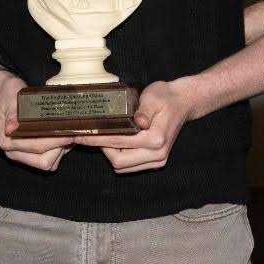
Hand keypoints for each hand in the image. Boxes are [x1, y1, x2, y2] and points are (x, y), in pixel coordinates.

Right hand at [0, 70, 73, 170]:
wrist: (5, 92)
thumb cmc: (8, 95)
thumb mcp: (10, 99)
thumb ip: (12, 114)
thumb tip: (11, 128)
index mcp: (7, 142)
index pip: (35, 148)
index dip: (54, 141)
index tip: (68, 132)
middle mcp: (14, 152)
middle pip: (44, 161)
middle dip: (60, 147)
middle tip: (72, 131)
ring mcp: (24, 154)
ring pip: (50, 161)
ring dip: (62, 148)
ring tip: (69, 131)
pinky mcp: (33, 153)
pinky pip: (52, 158)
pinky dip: (61, 149)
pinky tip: (64, 134)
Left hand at [76, 78, 193, 173]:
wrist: (183, 103)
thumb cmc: (166, 97)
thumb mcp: (153, 97)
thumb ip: (144, 110)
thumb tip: (139, 122)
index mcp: (156, 138)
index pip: (119, 143)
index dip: (97, 139)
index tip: (80, 135)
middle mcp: (158, 154)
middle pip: (119, 162)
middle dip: (101, 149)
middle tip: (90, 135)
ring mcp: (158, 160)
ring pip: (123, 167)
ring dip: (109, 154)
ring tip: (100, 137)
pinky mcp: (156, 161)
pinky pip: (130, 166)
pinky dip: (118, 157)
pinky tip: (113, 143)